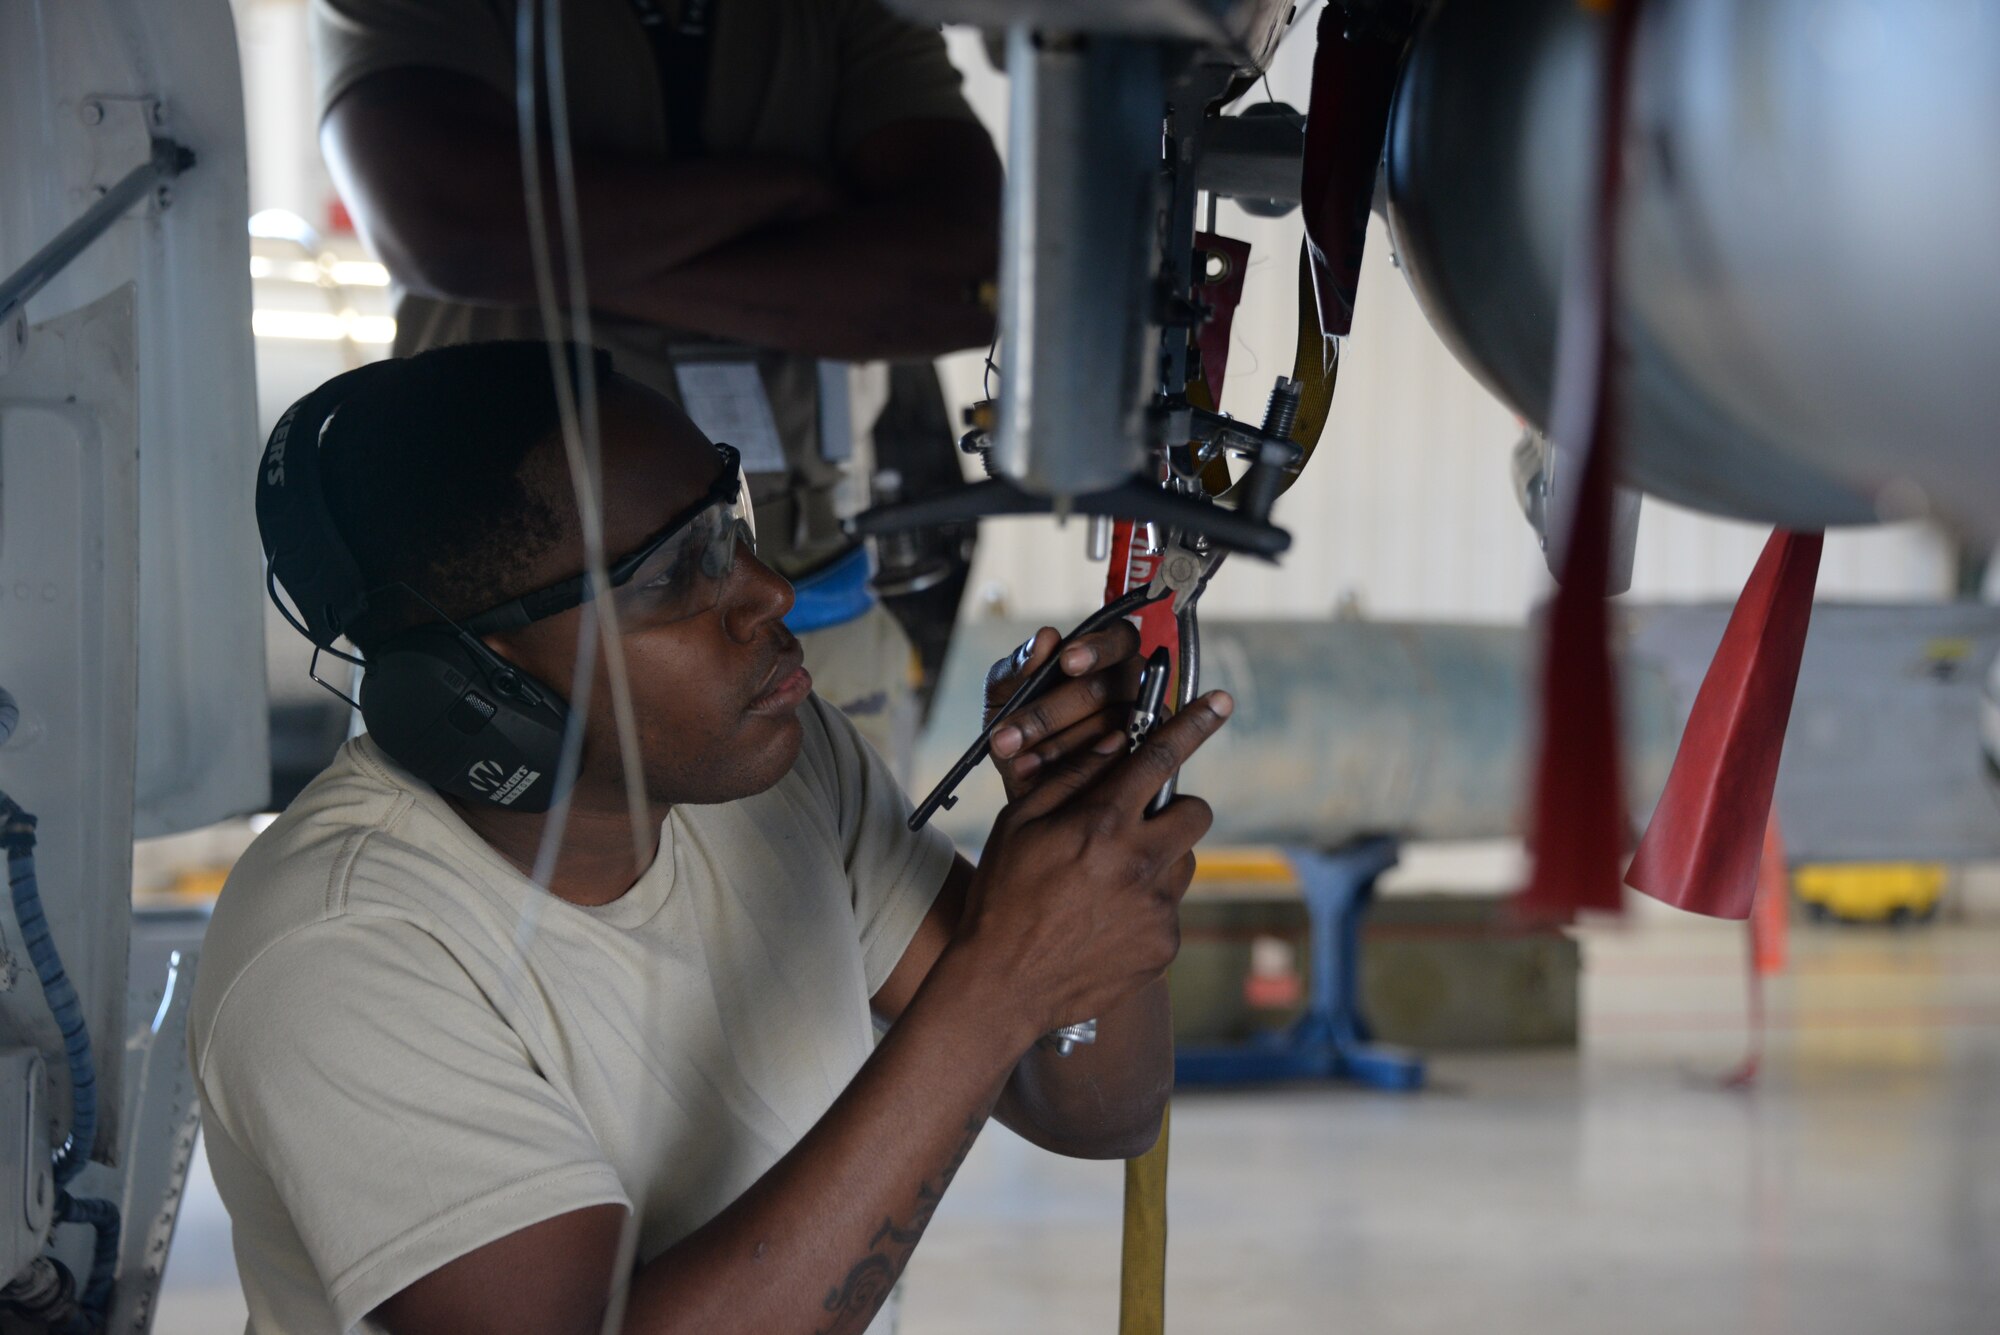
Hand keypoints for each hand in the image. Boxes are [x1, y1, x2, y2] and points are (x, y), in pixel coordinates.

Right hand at [952, 691, 1232, 1045]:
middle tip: (1137, 825)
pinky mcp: (1165, 947)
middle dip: (1174, 809)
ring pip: (1184, 863)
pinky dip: (1146, 908)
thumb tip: (1116, 743)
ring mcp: (1157, 910)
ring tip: (1107, 884)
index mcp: (1101, 824)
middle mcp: (1139, 863)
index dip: (1194, 723)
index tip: (1222, 701)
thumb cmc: (1002, 897)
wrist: (1002, 987)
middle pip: (1195, 812)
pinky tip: (1104, 923)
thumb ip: (1071, 779)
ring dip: (1158, 861)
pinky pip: (1170, 910)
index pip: (1159, 758)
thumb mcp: (1019, 826)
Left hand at [983, 620, 1146, 803]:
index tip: (1067, 663)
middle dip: (1049, 714)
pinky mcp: (1145, 763)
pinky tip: (1041, 779)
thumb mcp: (1005, 701)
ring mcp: (1145, 726)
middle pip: (1106, 688)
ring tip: (1018, 764)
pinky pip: (1117, 764)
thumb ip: (1018, 670)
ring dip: (1055, 747)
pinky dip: (1075, 772)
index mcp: (1104, 658)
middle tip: (1008, 738)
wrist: (1028, 795)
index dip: (1096, 649)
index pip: (1119, 638)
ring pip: (1108, 729)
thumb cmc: (1022, 736)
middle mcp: (1132, 687)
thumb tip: (1044, 640)